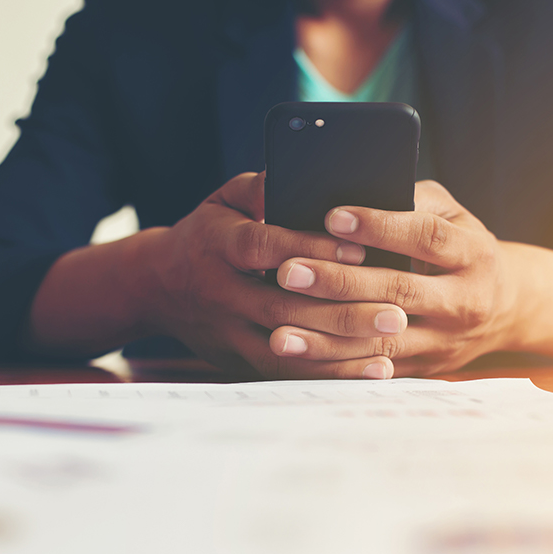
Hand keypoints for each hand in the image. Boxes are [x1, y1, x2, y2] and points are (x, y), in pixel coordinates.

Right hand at [143, 172, 408, 377]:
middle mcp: (220, 292)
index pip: (264, 246)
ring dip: (340, 353)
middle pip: (282, 306)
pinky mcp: (235, 359)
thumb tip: (295, 178)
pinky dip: (327, 374)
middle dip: (342, 312)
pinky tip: (367, 372)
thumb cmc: (207, 234)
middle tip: (396, 314)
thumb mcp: (223, 199)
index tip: (361, 251)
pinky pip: (285, 372)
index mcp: (217, 244)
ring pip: (286, 348)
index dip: (311, 248)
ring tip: (390, 349)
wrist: (156, 286)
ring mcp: (226, 331)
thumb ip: (259, 188)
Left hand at [268, 180, 516, 375]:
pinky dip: (337, 364)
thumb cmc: (463, 248)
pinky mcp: (427, 367)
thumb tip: (355, 190)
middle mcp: (463, 300)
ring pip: (382, 339)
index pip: (426, 237)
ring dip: (328, 337)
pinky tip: (302, 357)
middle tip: (287, 271)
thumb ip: (414, 200)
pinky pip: (378, 369)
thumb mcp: (454, 215)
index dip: (380, 226)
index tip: (332, 216)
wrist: (507, 308)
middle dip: (338, 281)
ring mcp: (445, 340)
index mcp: (473, 253)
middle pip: (397, 289)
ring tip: (281, 329)